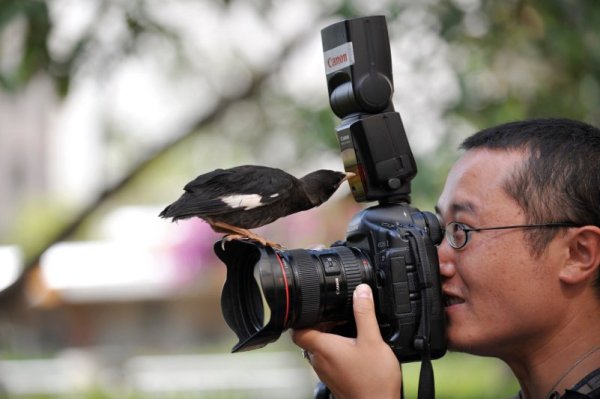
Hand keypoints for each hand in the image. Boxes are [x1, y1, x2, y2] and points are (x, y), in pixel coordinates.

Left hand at [291, 284, 401, 398]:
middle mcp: (319, 361)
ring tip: (349, 330)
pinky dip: (337, 349)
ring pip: (320, 348)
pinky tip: (355, 348)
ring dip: (331, 337)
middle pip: (310, 336)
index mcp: (323, 348)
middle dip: (322, 323)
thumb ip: (365, 313)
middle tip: (340, 316)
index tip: (314, 308)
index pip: (298, 330)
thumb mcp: (372, 340)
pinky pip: (329, 359)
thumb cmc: (373, 381)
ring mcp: (325, 372)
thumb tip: (360, 291)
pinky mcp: (334, 379)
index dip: (302, 317)